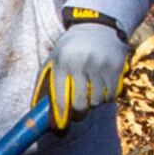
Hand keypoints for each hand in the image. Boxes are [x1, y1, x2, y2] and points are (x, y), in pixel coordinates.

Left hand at [41, 12, 128, 128]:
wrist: (97, 26)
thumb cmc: (70, 48)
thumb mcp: (53, 60)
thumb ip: (44, 83)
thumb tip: (37, 110)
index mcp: (62, 63)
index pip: (61, 98)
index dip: (60, 116)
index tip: (60, 128)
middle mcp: (82, 64)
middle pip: (82, 105)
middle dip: (79, 113)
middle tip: (77, 112)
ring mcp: (101, 66)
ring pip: (98, 102)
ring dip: (93, 103)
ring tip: (89, 92)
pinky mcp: (117, 68)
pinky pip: (111, 96)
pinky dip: (106, 97)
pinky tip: (101, 86)